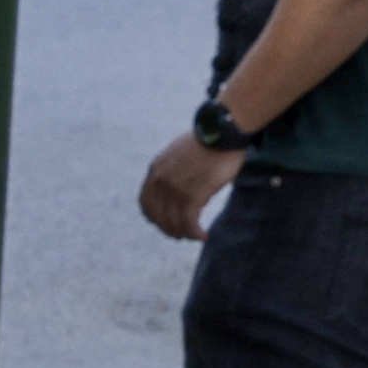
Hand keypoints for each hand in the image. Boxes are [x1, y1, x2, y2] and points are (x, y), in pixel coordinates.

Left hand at [138, 127, 245, 241]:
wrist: (222, 131)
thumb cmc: (208, 140)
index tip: (163, 223)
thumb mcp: (178, 152)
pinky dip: (195, 233)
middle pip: (158, 216)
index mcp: (155, 169)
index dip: (153, 217)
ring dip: (183, 233)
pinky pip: (189, 223)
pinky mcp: (193, 194)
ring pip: (173, 222)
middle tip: (180, 235)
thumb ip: (171, 168)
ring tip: (194, 236)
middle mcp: (161, 181)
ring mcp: (175, 189)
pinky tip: (203, 235)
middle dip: (168, 229)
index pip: (145, 202)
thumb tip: (176, 180)